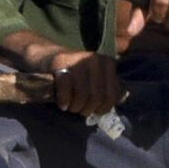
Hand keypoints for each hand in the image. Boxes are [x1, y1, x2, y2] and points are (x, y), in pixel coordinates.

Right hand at [0, 32, 124, 117]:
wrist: (45, 58)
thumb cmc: (73, 75)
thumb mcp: (95, 80)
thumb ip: (108, 89)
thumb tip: (122, 99)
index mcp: (107, 63)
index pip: (112, 95)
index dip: (101, 108)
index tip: (92, 109)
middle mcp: (95, 59)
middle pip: (96, 97)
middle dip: (85, 108)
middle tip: (77, 108)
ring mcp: (78, 59)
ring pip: (82, 94)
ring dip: (74, 106)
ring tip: (69, 106)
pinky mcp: (60, 62)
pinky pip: (66, 87)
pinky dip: (63, 100)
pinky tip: (61, 103)